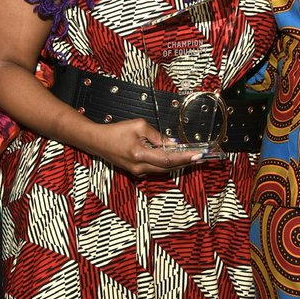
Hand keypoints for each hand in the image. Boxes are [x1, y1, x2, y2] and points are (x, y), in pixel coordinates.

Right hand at [81, 118, 201, 177]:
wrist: (98, 141)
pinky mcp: (136, 171)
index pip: (168, 159)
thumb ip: (157, 135)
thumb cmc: (116, 131)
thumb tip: (172, 143)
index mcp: (140, 155)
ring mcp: (138, 172)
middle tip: (201, 158)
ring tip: (193, 158)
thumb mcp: (138, 126)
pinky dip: (167, 164)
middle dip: (186, 162)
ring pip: (163, 170)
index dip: (184, 157)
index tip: (198, 156)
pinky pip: (156, 168)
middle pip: (168, 168)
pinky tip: (176, 158)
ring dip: (178, 164)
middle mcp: (140, 167)